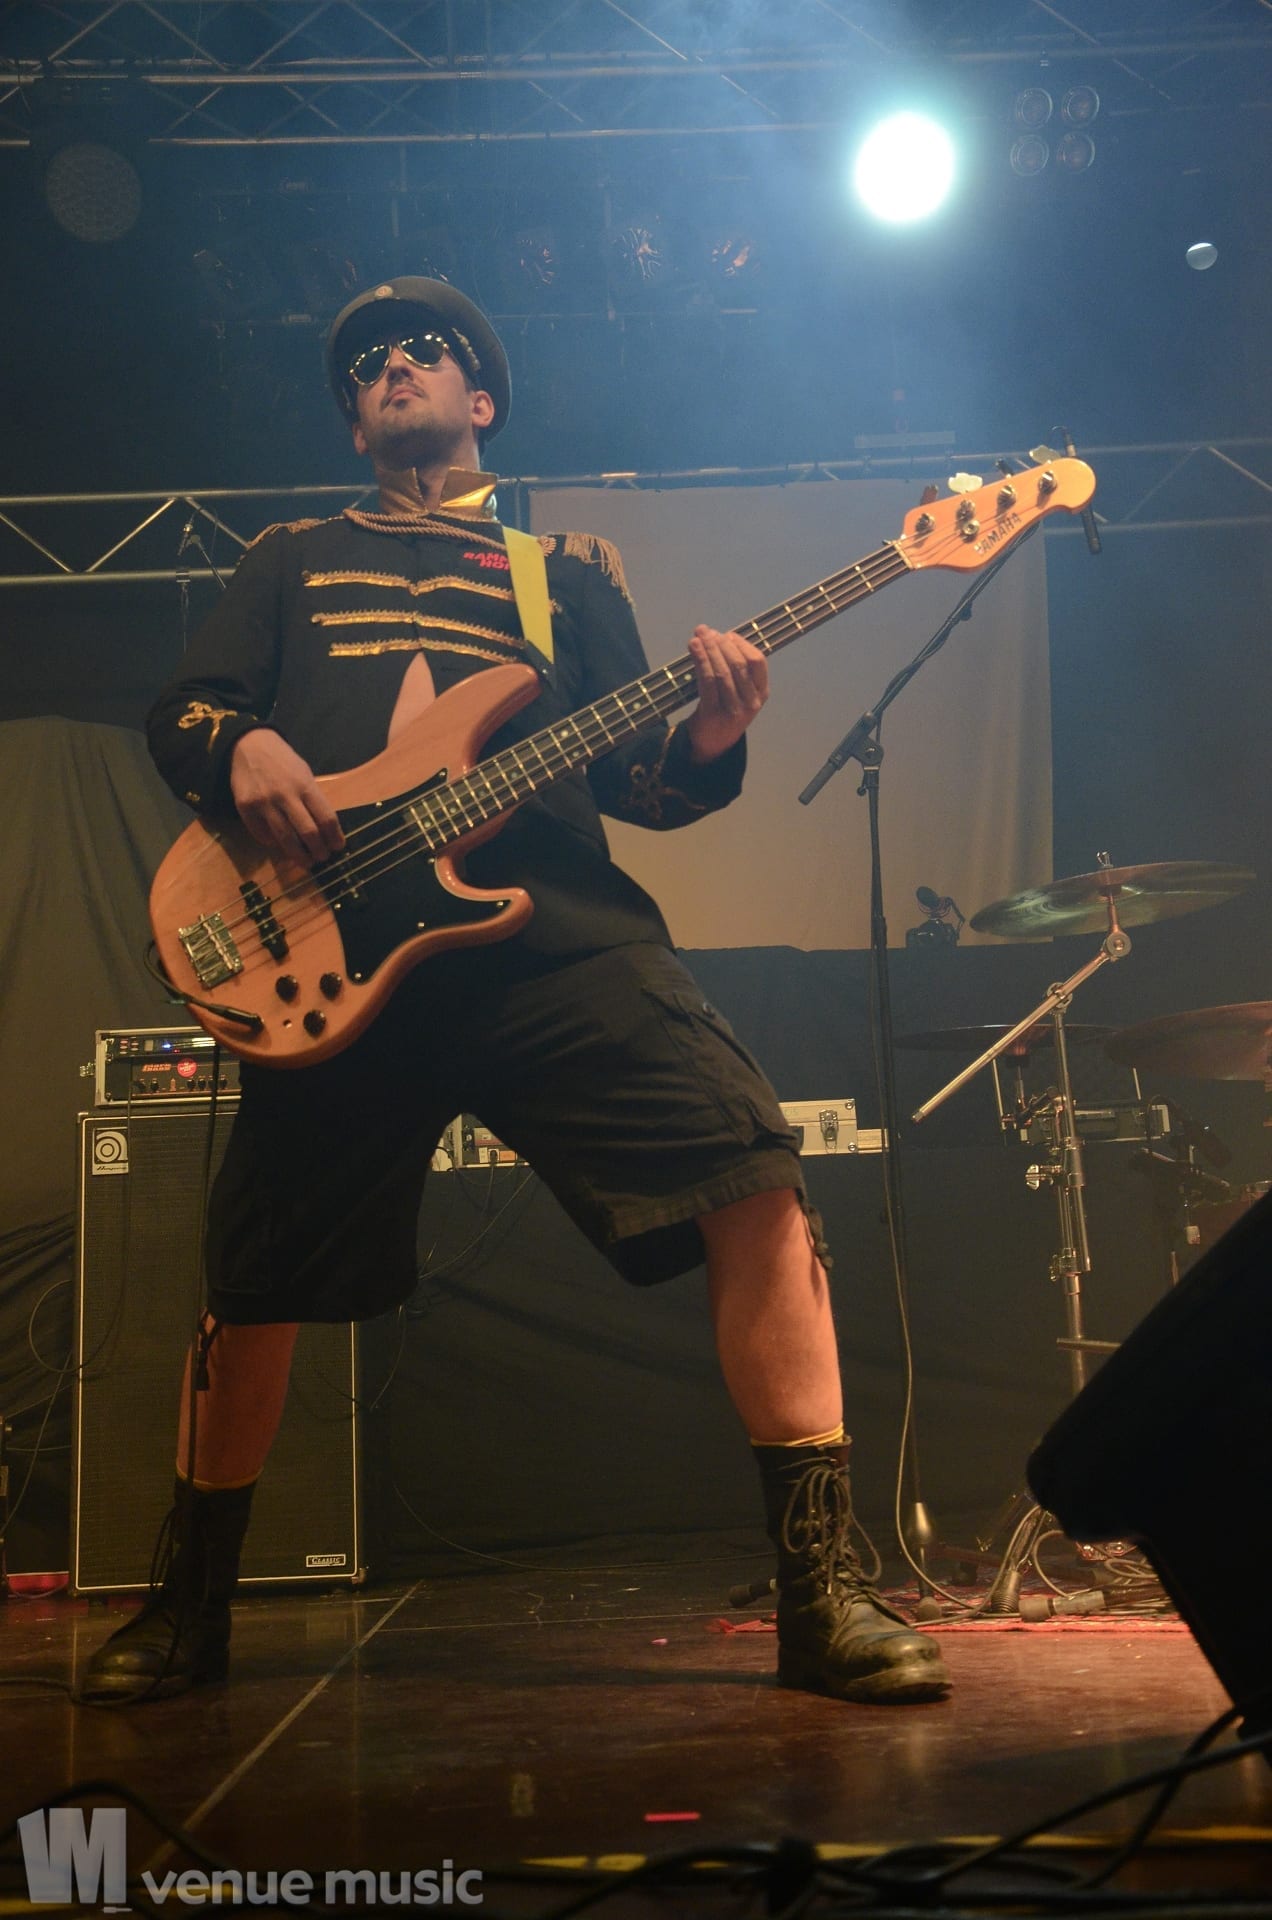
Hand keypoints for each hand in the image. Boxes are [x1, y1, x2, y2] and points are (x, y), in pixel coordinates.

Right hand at [230, 729, 344, 865]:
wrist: (248, 745)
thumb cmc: (282, 761)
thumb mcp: (304, 774)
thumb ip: (313, 799)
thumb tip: (326, 829)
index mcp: (305, 785)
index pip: (326, 818)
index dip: (335, 837)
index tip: (338, 847)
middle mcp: (285, 795)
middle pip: (308, 832)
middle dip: (319, 850)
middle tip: (322, 858)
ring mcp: (264, 802)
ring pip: (285, 839)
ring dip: (298, 855)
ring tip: (306, 861)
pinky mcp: (245, 808)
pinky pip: (262, 835)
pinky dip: (273, 843)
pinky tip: (280, 846)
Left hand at [685, 625, 768, 763]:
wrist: (712, 744)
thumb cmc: (726, 711)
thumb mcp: (740, 693)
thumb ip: (736, 669)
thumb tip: (718, 637)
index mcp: (761, 693)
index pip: (758, 661)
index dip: (742, 644)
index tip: (727, 635)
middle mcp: (751, 702)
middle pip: (738, 664)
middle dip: (720, 643)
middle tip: (706, 631)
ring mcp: (733, 710)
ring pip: (722, 671)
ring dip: (709, 649)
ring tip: (698, 635)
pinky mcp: (713, 714)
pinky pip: (707, 681)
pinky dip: (700, 660)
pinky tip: (694, 647)